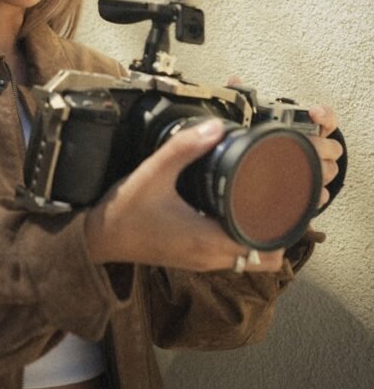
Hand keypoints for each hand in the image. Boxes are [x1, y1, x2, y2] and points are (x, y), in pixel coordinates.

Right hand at [85, 119, 284, 273]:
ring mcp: (202, 261)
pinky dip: (241, 238)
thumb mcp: (153, 173)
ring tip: (262, 201)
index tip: (290, 201)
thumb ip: (184, 148)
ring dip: (260, 234)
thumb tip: (216, 126)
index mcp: (207, 241)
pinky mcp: (193, 258)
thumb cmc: (125, 210)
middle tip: (281, 196)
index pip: (266, 247)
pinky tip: (234, 211)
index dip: (283, 226)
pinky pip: (231, 255)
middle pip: (265, 255)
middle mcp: (210, 258)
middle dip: (278, 229)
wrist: (98, 237)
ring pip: (249, 258)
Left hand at [226, 78, 342, 210]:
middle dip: (318, 146)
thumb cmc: (271, 140)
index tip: (313, 112)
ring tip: (301, 167)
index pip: (328, 119)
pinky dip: (316, 193)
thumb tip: (234, 81)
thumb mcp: (261, 120)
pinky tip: (306, 191)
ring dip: (318, 168)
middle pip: (332, 147)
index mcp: (309, 129)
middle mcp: (319, 148)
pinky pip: (323, 193)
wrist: (274, 170)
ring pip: (330, 169)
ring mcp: (319, 168)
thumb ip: (249, 100)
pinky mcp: (312, 188)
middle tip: (301, 146)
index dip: (323, 114)